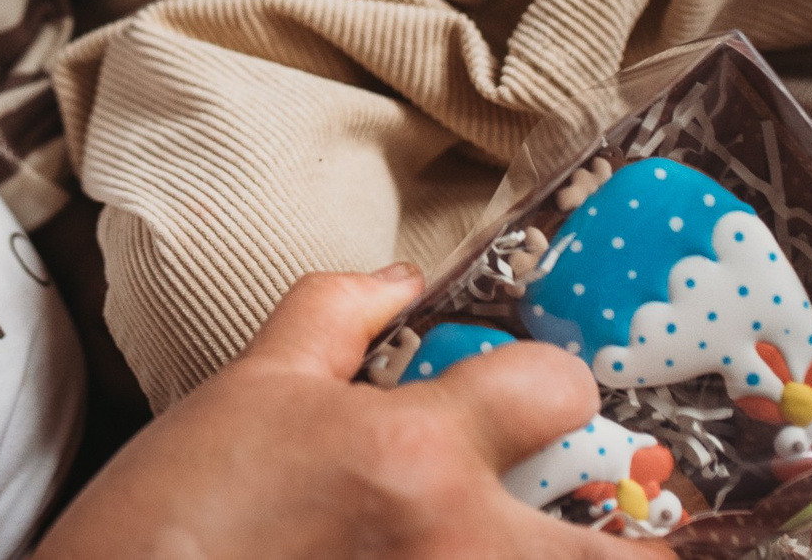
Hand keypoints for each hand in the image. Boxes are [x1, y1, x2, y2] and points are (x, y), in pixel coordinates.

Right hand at [34, 266, 652, 559]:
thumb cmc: (173, 518)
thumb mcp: (248, 389)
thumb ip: (337, 315)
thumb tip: (405, 280)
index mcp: (413, 456)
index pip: (556, 393)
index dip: (560, 386)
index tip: (548, 402)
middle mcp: (458, 550)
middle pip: (634, 555)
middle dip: (638, 537)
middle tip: (608, 521)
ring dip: (574, 559)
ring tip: (543, 543)